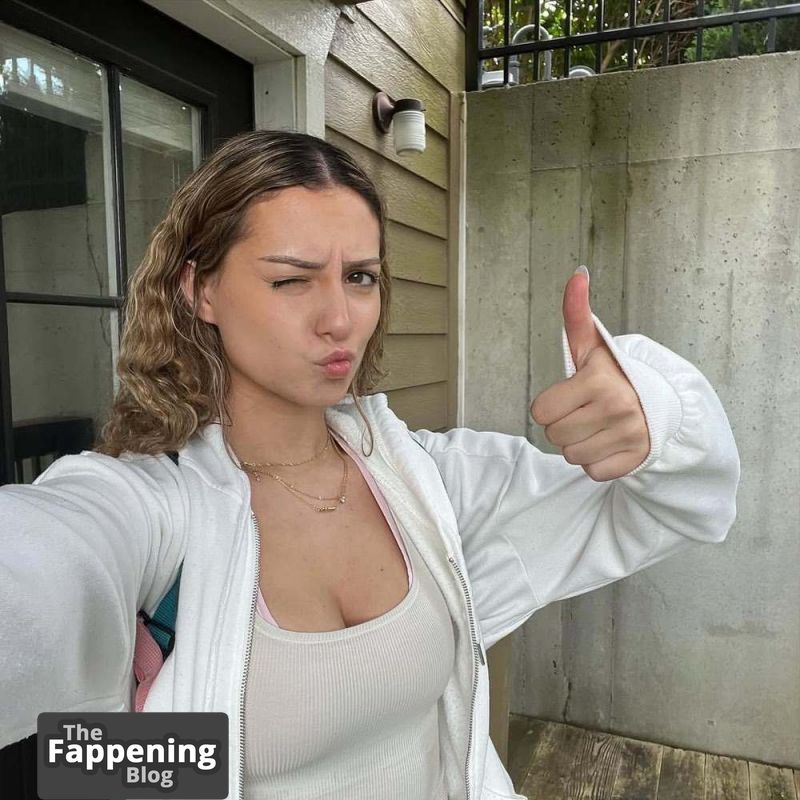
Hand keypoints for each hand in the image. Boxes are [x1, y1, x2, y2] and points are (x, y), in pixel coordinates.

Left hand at [530, 267, 650, 480]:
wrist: (663, 403)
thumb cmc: (617, 375)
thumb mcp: (593, 347)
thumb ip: (577, 314)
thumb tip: (577, 275)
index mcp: (599, 379)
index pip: (541, 411)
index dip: (551, 405)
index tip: (572, 395)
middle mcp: (616, 407)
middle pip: (553, 435)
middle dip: (564, 425)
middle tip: (586, 411)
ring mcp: (628, 436)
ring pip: (570, 456)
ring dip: (579, 444)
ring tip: (599, 426)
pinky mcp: (635, 460)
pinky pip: (592, 471)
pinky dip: (597, 462)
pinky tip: (610, 443)